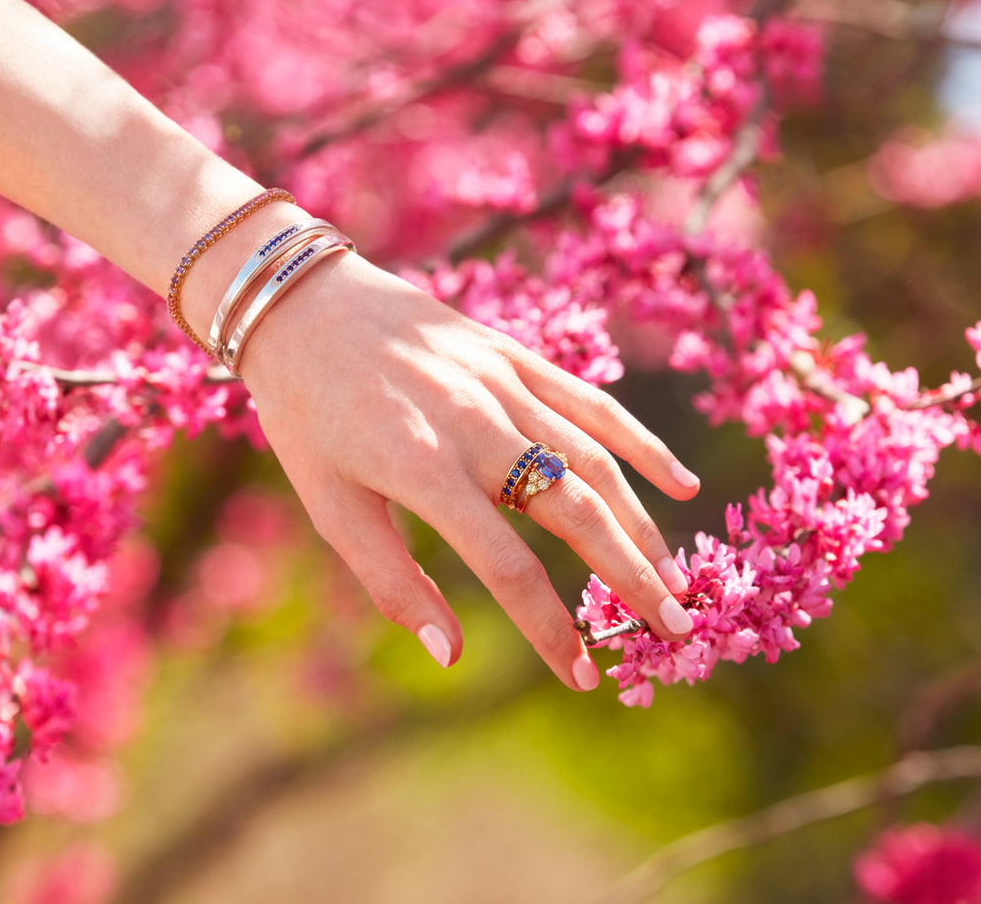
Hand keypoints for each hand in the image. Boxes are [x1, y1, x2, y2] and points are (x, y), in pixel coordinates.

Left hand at [238, 251, 700, 690]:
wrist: (301, 303)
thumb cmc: (307, 417)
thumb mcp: (328, 506)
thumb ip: (392, 581)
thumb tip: (450, 657)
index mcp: (422, 469)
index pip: (508, 566)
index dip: (550, 629)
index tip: (581, 677)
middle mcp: (474, 424)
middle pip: (575, 512)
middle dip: (631, 577)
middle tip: (675, 629)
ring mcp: (501, 383)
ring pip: (593, 461)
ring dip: (643, 523)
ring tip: (678, 578)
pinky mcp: (514, 355)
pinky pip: (590, 403)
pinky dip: (640, 443)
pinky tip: (679, 485)